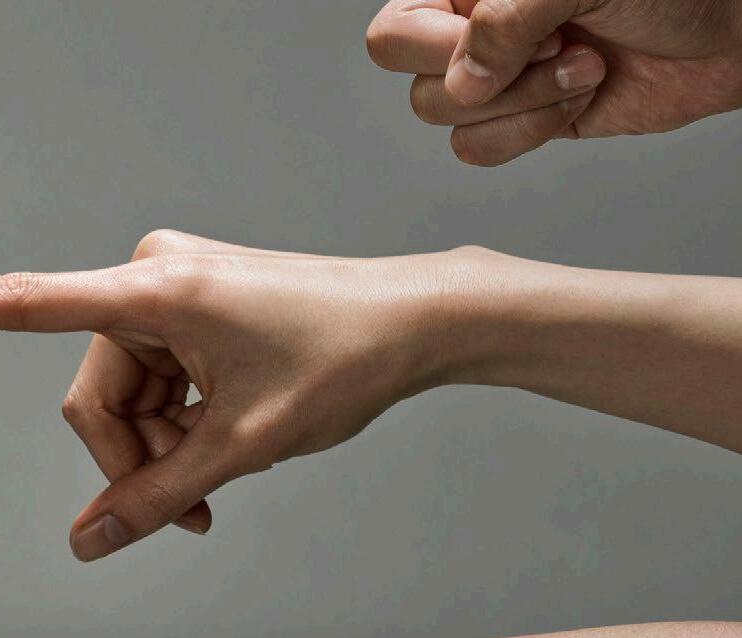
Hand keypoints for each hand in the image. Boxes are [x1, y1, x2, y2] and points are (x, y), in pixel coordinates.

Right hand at [0, 231, 464, 560]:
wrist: (415, 322)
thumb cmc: (341, 364)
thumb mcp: (244, 448)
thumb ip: (160, 500)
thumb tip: (87, 547)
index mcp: (155, 292)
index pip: (28, 305)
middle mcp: (149, 278)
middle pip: (92, 397)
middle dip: (132, 462)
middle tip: (190, 517)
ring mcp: (169, 291)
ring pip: (122, 399)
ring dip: (157, 454)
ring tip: (214, 493)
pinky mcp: (188, 307)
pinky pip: (152, 384)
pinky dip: (174, 429)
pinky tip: (215, 453)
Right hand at [367, 0, 741, 164]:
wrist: (731, 27)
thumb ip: (506, 19)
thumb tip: (461, 81)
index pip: (396, 32)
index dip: (437, 47)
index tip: (516, 32)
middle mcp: (476, 27)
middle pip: (417, 84)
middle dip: (491, 81)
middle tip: (550, 48)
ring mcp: (500, 76)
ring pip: (451, 123)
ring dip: (523, 106)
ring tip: (584, 66)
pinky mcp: (527, 119)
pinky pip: (485, 151)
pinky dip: (532, 133)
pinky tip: (582, 96)